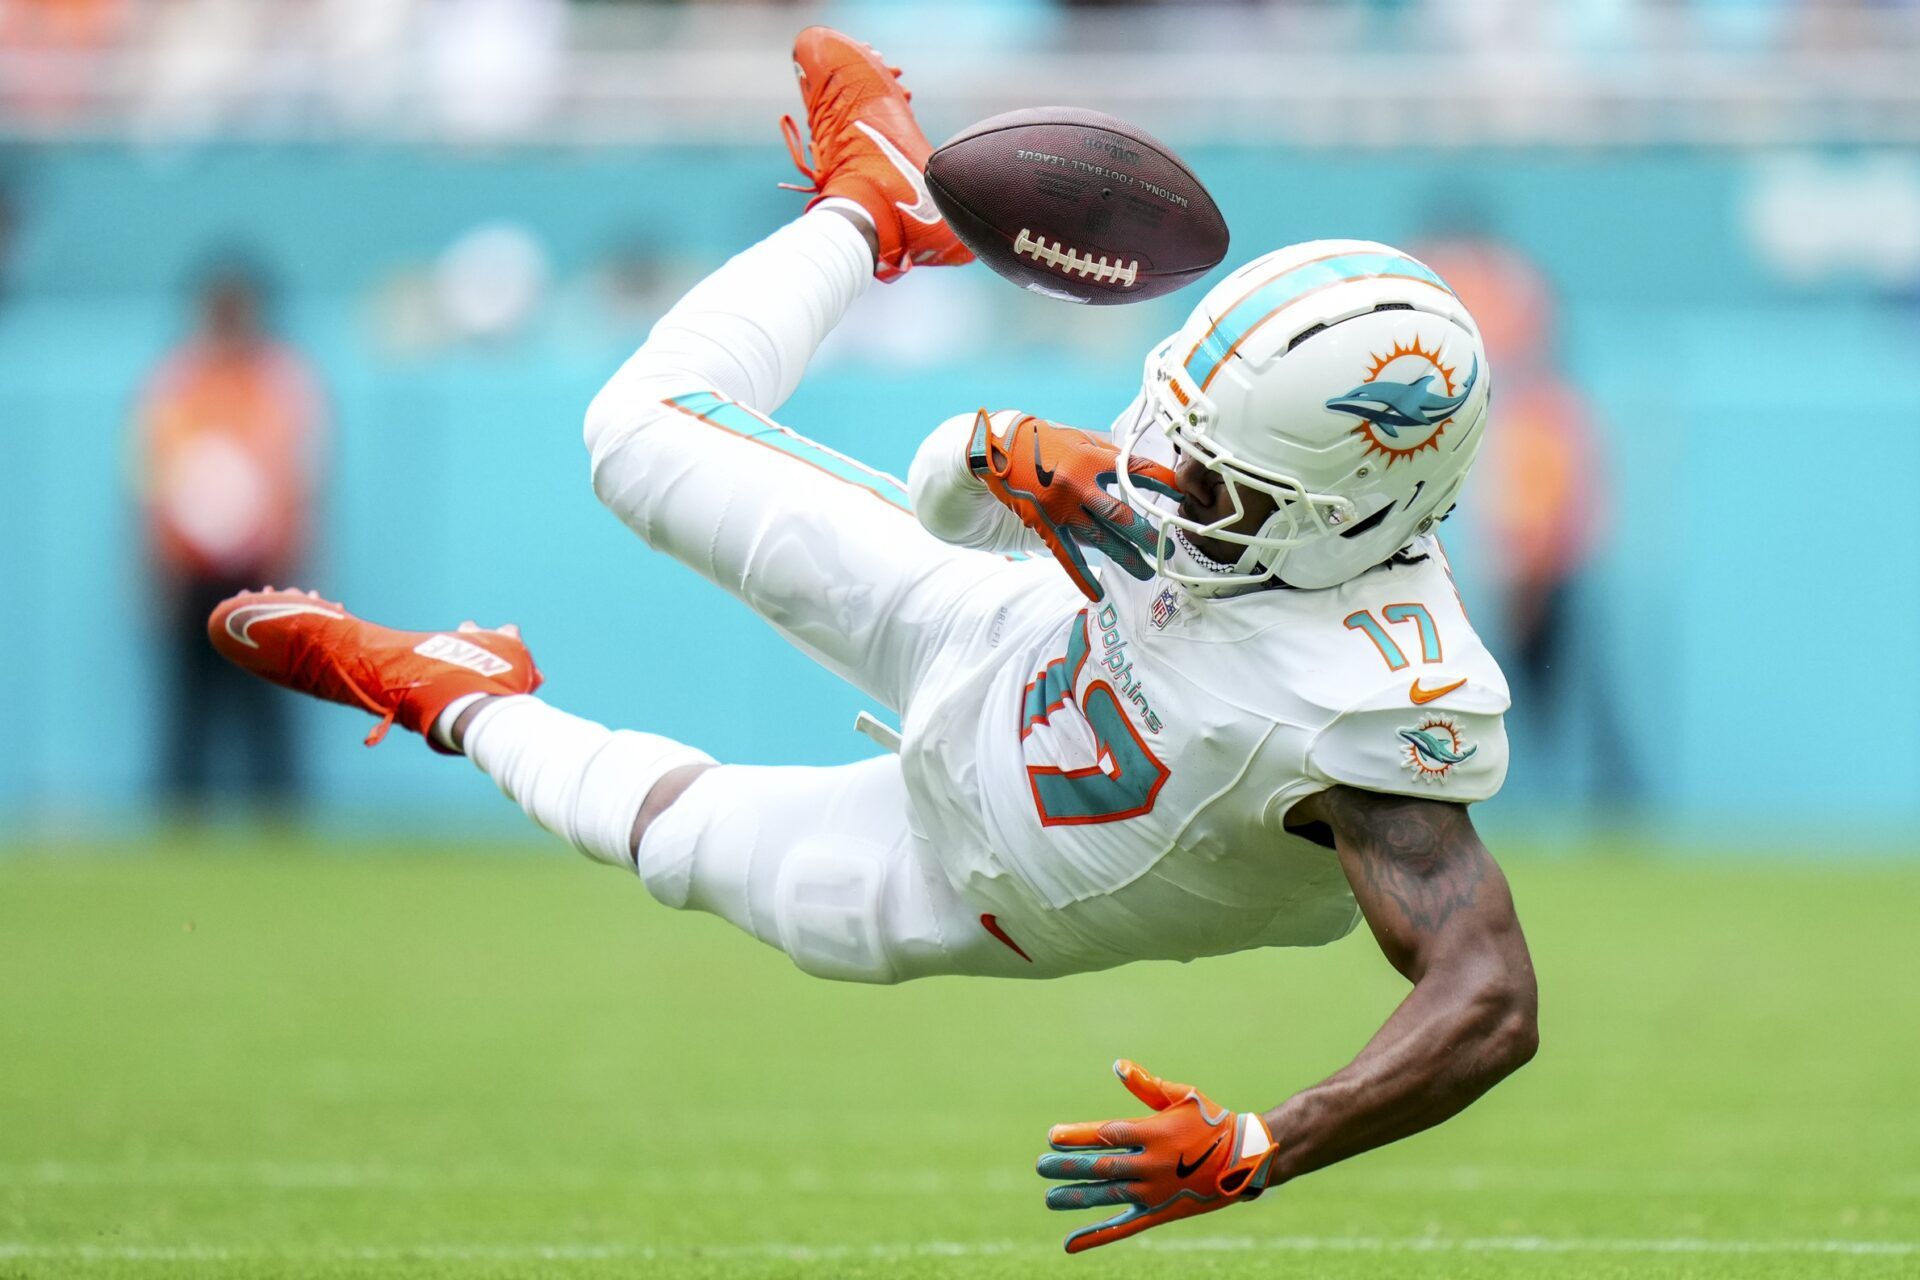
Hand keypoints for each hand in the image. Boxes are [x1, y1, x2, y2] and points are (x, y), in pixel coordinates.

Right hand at [973, 411, 1179, 600]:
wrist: (998, 450)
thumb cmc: (1045, 442)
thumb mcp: (1080, 439)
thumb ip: (1109, 457)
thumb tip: (1143, 472)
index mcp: (1091, 459)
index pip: (1136, 472)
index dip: (1163, 483)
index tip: (1184, 495)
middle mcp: (1078, 485)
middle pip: (1120, 514)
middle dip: (1147, 534)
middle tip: (1169, 549)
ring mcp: (1061, 509)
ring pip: (1099, 539)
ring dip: (1125, 557)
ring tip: (1146, 572)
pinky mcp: (1045, 525)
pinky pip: (1067, 555)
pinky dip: (1081, 577)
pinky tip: (1096, 595)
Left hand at [1037, 1059, 1277, 1253]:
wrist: (1245, 1159)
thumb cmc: (1210, 1120)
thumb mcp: (1183, 1095)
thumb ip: (1148, 1084)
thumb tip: (1117, 1066)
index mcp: (1154, 1133)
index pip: (1107, 1136)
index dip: (1078, 1136)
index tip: (1053, 1136)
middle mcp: (1152, 1165)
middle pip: (1101, 1167)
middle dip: (1068, 1167)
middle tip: (1041, 1166)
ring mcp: (1155, 1192)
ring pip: (1107, 1197)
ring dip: (1075, 1197)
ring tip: (1050, 1197)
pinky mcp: (1159, 1213)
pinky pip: (1123, 1227)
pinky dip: (1096, 1235)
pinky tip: (1071, 1243)